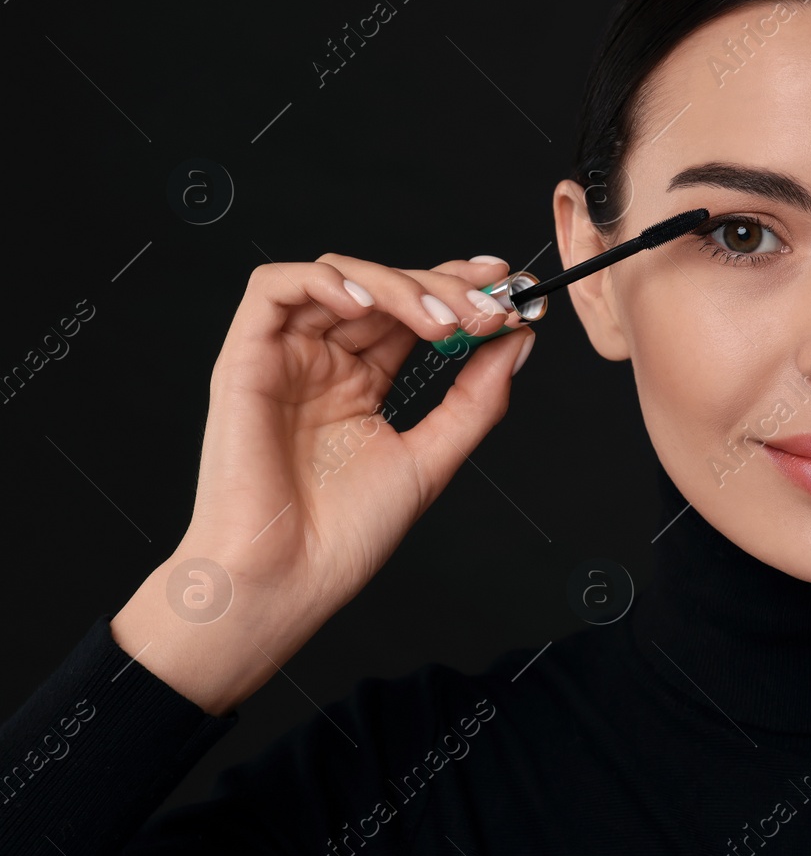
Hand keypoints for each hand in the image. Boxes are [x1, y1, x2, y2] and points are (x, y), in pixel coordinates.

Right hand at [112, 254, 535, 713]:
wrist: (288, 579)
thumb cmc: (346, 535)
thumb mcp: (433, 457)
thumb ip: (477, 398)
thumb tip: (518, 340)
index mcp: (362, 382)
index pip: (412, 311)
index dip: (457, 286)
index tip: (506, 285)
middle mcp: (325, 362)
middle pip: (384, 287)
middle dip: (443, 287)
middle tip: (487, 309)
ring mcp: (286, 356)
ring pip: (338, 276)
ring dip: (397, 284)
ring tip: (442, 320)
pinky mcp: (245, 357)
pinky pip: (272, 288)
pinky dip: (324, 281)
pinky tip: (369, 305)